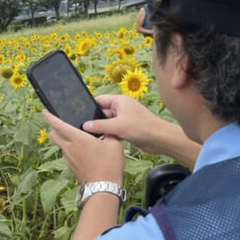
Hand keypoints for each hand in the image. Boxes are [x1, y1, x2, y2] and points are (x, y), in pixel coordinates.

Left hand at [43, 108, 123, 184]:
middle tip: (62, 123)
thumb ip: (108, 132)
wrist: (103, 187)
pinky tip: (83, 150)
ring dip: (64, 138)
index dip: (49, 116)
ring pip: (60, 144)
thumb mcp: (114, 144)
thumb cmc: (109, 165)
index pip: (57, 124)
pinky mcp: (71, 166)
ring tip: (78, 136)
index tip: (45, 111)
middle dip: (54, 127)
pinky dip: (71, 149)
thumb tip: (106, 128)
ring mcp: (68, 158)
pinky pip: (67, 154)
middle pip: (53, 134)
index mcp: (78, 139)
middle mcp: (69, 148)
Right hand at [82, 95, 200, 167]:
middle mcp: (122, 108)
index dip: (89, 106)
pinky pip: (113, 130)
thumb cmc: (141, 128)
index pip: (100, 100)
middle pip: (102, 112)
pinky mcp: (127, 129)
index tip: (78, 112)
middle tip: (81, 127)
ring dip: (101, 128)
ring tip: (89, 135)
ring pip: (107, 122)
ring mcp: (125, 118)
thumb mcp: (117, 126)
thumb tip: (85, 125)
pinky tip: (101, 140)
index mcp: (120, 101)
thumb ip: (99, 125)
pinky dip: (108, 134)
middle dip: (94, 119)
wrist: (160, 139)